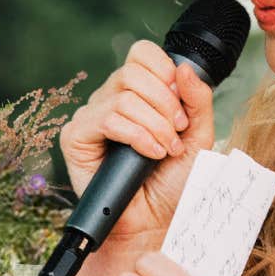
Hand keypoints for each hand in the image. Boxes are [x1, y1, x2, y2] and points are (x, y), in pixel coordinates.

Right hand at [59, 41, 214, 269]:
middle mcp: (110, 98)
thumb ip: (198, 100)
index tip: (181, 106)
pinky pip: (107, 119)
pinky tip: (148, 154)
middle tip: (176, 133)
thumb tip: (184, 68)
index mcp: (137, 91)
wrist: (156, 221)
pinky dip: (136, 136)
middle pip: (133, 71)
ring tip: (165, 150)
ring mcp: (91, 116)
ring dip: (154, 126)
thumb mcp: (199, 136)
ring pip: (123, 97)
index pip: (142, 54)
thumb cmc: (173, 181)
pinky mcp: (76, 137)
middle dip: (165, 104)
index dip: (165, 72)